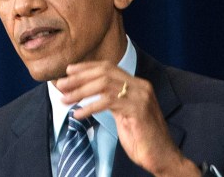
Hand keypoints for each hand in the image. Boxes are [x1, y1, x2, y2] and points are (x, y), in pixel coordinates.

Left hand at [54, 62, 199, 176]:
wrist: (163, 157)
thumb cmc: (142, 138)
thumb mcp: (124, 113)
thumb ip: (111, 100)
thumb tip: (87, 91)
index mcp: (137, 84)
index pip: (108, 67)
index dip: (87, 67)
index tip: (69, 70)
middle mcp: (140, 86)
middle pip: (104, 72)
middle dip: (79, 78)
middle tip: (60, 85)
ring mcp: (140, 97)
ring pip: (104, 85)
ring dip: (80, 92)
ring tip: (64, 100)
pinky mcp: (138, 110)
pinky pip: (108, 102)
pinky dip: (89, 107)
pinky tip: (77, 114)